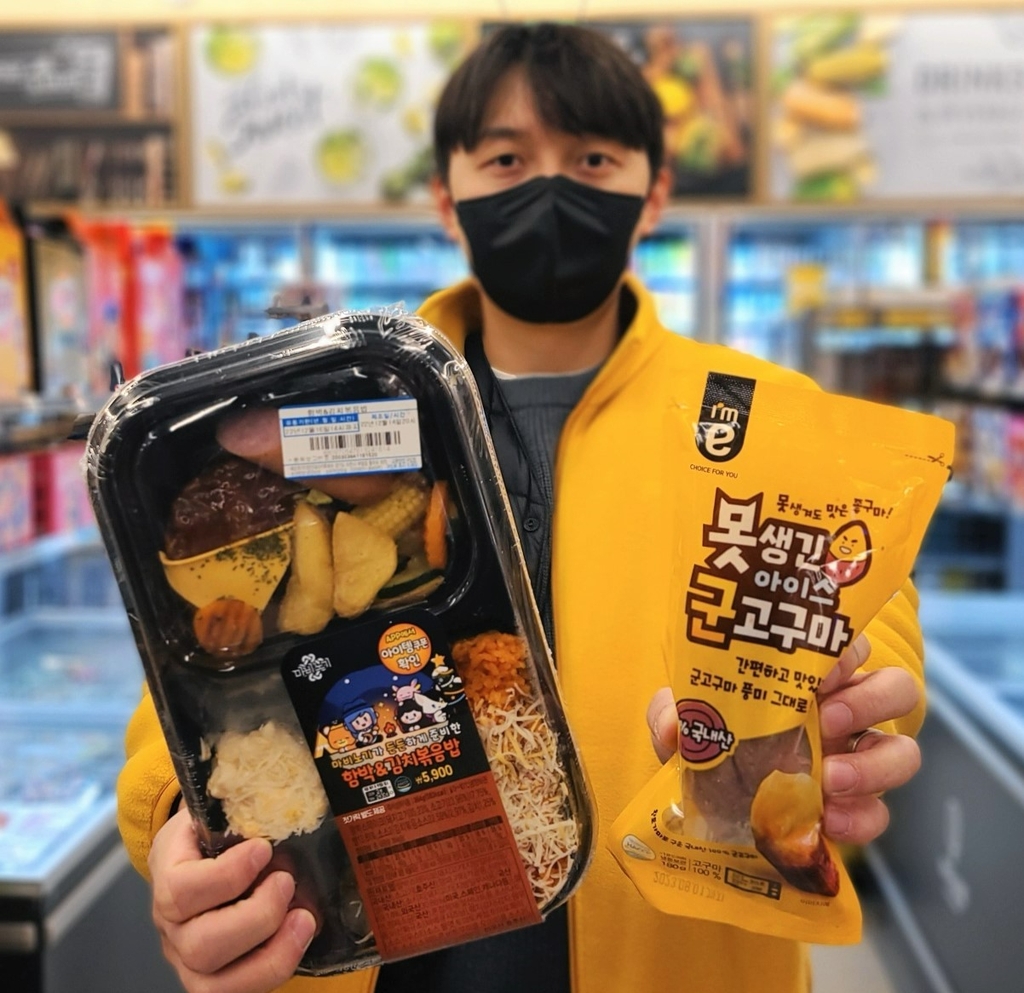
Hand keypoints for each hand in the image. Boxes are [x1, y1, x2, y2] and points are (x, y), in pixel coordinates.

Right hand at [148, 808, 315, 992]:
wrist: (194, 857)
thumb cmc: (210, 831)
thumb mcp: (213, 808)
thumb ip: (234, 797)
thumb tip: (276, 769)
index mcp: (168, 874)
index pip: (181, 890)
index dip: (226, 876)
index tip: (263, 849)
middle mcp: (172, 926)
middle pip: (201, 944)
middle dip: (256, 916)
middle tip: (287, 881)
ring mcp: (189, 961)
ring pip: (217, 982)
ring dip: (272, 951)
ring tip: (304, 917)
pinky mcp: (214, 981)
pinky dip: (274, 969)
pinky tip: (299, 937)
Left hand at [645, 633, 921, 846]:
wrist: (708, 803)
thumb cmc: (709, 737)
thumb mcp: (684, 719)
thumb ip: (671, 712)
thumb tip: (674, 727)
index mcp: (811, 676)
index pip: (849, 644)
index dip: (845, 651)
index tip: (820, 670)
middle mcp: (845, 710)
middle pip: (896, 689)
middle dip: (869, 701)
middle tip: (827, 719)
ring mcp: (857, 759)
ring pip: (903, 752)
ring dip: (874, 765)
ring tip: (830, 778)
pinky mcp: (855, 807)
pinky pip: (878, 813)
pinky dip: (861, 817)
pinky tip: (828, 820)